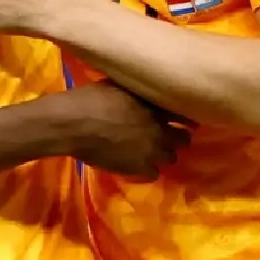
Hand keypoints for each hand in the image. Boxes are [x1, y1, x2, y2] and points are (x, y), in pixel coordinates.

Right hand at [63, 83, 190, 177]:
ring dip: (162, 156)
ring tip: (150, 154)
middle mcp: (159, 129)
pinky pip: (154, 174)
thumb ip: (136, 91)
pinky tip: (137, 166)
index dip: (185, 119)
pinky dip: (147, 170)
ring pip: (171, 158)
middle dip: (176, 139)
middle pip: (183, 139)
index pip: (184, 115)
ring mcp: (151, 150)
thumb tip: (141, 90)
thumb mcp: (117, 85)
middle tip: (166, 139)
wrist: (74, 123)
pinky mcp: (139, 168)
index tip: (183, 121)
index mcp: (155, 106)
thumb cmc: (90, 99)